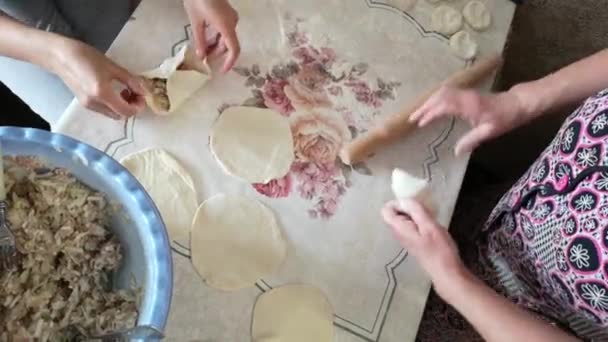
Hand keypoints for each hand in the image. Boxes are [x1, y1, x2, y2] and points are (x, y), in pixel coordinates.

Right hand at [52, 39, 145, 119]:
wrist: (60, 55)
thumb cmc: (86, 56)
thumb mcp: (112, 67)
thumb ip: (130, 80)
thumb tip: (143, 90)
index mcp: (102, 94)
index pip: (127, 111)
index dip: (138, 106)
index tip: (141, 94)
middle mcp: (95, 104)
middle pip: (121, 115)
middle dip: (131, 106)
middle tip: (134, 91)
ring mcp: (88, 106)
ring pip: (113, 114)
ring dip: (122, 106)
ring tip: (124, 90)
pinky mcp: (84, 103)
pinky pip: (105, 110)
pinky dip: (113, 104)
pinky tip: (113, 91)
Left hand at [184, 0, 239, 71]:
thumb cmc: (198, 0)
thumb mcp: (196, 22)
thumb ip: (200, 41)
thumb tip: (202, 57)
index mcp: (226, 26)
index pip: (234, 49)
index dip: (230, 62)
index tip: (222, 71)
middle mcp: (232, 23)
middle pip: (228, 44)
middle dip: (217, 54)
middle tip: (204, 60)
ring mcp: (230, 17)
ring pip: (226, 37)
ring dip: (215, 45)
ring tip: (202, 50)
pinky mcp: (226, 13)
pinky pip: (224, 30)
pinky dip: (216, 36)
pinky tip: (205, 39)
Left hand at [381, 199, 465, 297]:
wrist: (446, 271)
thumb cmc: (439, 249)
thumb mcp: (429, 225)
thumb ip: (415, 211)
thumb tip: (403, 199)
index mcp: (399, 228)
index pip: (385, 210)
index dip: (397, 202)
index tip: (414, 204)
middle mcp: (398, 234)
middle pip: (394, 213)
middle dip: (407, 207)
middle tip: (424, 209)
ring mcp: (405, 239)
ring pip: (403, 219)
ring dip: (415, 214)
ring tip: (429, 217)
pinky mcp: (414, 242)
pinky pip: (411, 226)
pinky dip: (419, 222)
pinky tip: (431, 226)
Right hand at [408, 86, 527, 155]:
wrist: (518, 103)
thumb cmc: (505, 118)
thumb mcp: (490, 132)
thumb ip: (472, 140)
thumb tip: (456, 152)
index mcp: (469, 105)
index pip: (444, 106)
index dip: (430, 113)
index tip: (419, 123)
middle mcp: (465, 96)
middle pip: (439, 96)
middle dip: (424, 106)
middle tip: (411, 119)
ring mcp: (465, 92)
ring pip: (441, 92)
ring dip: (428, 101)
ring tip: (417, 114)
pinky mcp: (465, 93)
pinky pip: (446, 92)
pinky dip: (435, 99)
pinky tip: (430, 107)